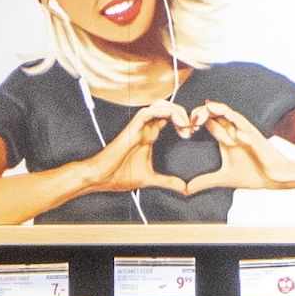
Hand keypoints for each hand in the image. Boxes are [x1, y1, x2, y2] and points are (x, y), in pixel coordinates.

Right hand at [74, 99, 188, 196]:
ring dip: (176, 111)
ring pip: (160, 106)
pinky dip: (165, 112)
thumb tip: (184, 189)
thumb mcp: (151, 179)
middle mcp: (145, 129)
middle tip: (193, 127)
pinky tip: (176, 121)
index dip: (183, 122)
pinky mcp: (132, 128)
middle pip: (167, 109)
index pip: (168, 120)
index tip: (192, 132)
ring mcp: (139, 127)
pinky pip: (149, 111)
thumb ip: (168, 182)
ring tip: (186, 123)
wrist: (101, 177)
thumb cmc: (118, 176)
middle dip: (183, 114)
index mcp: (149, 136)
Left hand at [191, 104, 294, 193]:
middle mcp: (234, 130)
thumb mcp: (223, 179)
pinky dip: (233, 121)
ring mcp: (244, 131)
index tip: (183, 129)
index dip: (194, 121)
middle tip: (188, 121)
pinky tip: (223, 122)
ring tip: (201, 113)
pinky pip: (242, 123)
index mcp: (227, 137)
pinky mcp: (254, 134)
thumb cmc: (253, 174)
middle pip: (215, 112)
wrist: (274, 178)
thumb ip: (205, 181)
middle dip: (200, 112)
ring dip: (213, 110)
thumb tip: (187, 190)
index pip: (209, 121)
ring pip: (227, 112)